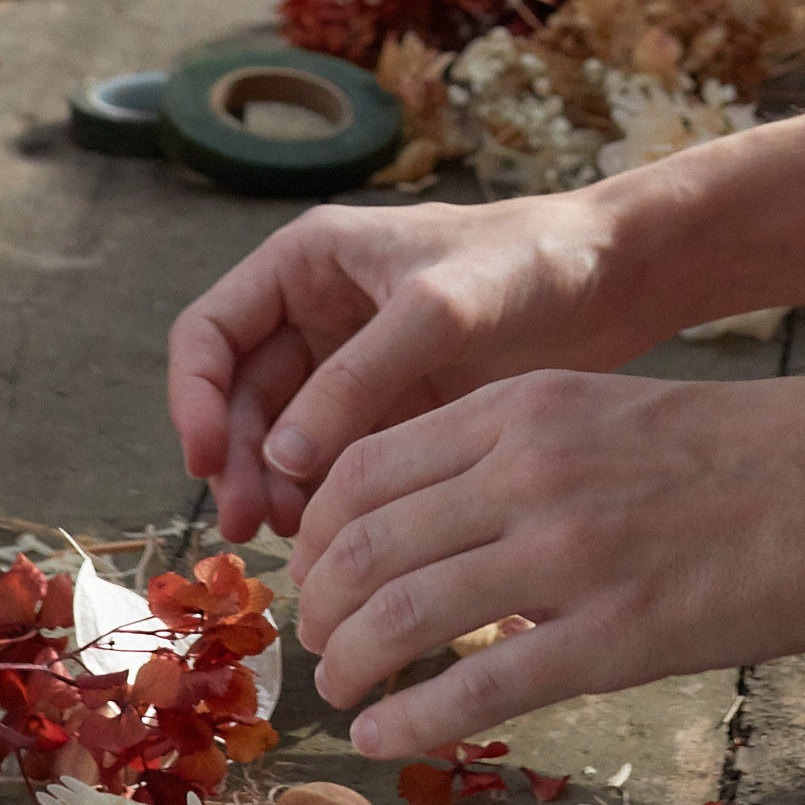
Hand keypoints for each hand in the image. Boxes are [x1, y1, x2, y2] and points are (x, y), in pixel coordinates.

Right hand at [169, 188, 659, 543]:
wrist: (611, 279)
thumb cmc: (526, 263)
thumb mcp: (439, 309)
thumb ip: (358, 378)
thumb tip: (281, 460)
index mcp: (308, 263)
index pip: (210, 331)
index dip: (193, 397)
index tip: (206, 463)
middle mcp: (315, 313)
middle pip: (237, 397)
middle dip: (236, 459)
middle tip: (253, 529)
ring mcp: (350, 366)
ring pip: (279, 438)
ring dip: (274, 487)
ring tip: (296, 541)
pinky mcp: (390, 410)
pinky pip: (331, 461)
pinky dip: (321, 499)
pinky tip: (336, 537)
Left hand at [287, 368, 804, 755]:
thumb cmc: (760, 450)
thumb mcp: (617, 409)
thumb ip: (528, 450)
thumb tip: (454, 522)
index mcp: (529, 402)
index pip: (365, 462)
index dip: (317, 528)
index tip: (315, 571)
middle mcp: (531, 465)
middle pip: (363, 537)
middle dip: (320, 601)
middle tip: (318, 641)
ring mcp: (571, 550)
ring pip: (401, 611)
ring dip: (350, 663)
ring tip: (340, 692)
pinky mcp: (616, 636)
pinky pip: (476, 688)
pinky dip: (411, 719)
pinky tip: (386, 735)